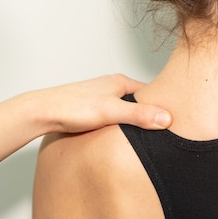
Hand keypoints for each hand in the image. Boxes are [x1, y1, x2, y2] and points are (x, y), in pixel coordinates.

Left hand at [31, 74, 171, 133]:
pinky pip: (114, 117)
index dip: (163, 105)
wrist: (42, 112)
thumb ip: (140, 115)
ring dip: (134, 120)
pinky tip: (120, 136)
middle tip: (164, 130)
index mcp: (119, 82)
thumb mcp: (112, 112)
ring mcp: (101, 98)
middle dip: (150, 113)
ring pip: (125, 109)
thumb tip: (167, 118)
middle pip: (139, 101)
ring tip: (145, 135)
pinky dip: (121, 125)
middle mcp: (110, 87)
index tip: (175, 119)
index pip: (151, 92)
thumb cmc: (72, 107)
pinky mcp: (91, 110)